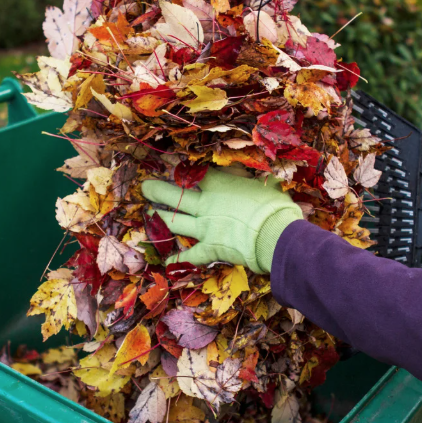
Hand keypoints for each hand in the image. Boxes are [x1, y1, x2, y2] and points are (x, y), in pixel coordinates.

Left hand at [141, 168, 302, 272]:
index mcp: (220, 185)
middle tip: (145, 187)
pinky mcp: (210, 249)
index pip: (196, 172)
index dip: (181, 166)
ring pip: (175, 222)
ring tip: (150, 212)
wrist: (276, 234)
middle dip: (158, 191)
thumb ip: (247, 176)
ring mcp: (205, 228)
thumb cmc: (274, 205)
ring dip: (161, 217)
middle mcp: (206, 205)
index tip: (168, 160)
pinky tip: (166, 262)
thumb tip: (241, 167)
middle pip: (175, 195)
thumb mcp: (262, 182)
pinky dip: (178, 260)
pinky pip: (190, 256)